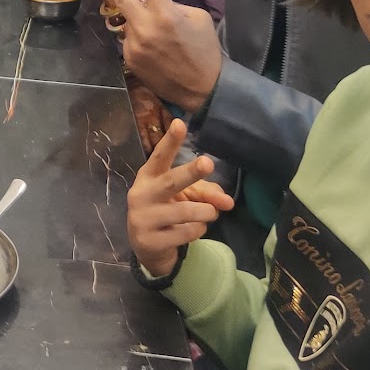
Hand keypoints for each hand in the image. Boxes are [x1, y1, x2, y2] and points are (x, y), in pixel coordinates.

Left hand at [82, 0, 223, 112]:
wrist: (204, 89)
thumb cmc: (205, 50)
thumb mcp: (197, 19)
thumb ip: (173, 6)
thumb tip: (154, 2)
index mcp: (166, 14)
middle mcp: (146, 28)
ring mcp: (134, 45)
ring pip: (129, 23)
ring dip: (139, 23)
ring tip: (162, 41)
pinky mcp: (130, 60)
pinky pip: (130, 42)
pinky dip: (140, 41)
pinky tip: (157, 54)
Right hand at [127, 119, 233, 276]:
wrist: (147, 246)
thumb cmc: (167, 211)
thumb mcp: (184, 197)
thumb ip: (206, 193)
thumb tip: (228, 202)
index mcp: (148, 177)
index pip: (160, 156)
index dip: (170, 141)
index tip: (180, 123)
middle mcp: (141, 194)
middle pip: (170, 182)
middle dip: (190, 172)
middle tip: (208, 163)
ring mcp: (143, 218)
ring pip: (187, 212)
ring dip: (206, 212)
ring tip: (209, 214)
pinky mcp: (150, 240)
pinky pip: (187, 232)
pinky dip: (198, 230)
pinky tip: (193, 230)